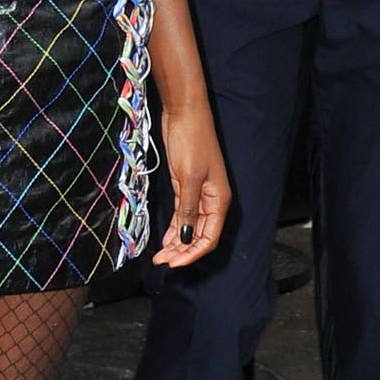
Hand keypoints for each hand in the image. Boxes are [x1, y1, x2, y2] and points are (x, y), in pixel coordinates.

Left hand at [150, 93, 229, 268]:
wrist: (184, 115)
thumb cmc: (192, 142)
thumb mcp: (188, 178)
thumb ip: (187, 210)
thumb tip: (185, 239)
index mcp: (218, 201)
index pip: (209, 237)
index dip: (193, 253)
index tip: (174, 264)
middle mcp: (210, 201)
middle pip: (199, 235)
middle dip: (182, 252)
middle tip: (162, 262)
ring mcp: (197, 194)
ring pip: (188, 227)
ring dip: (176, 243)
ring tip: (161, 256)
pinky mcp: (185, 187)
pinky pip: (181, 215)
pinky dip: (173, 228)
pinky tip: (165, 239)